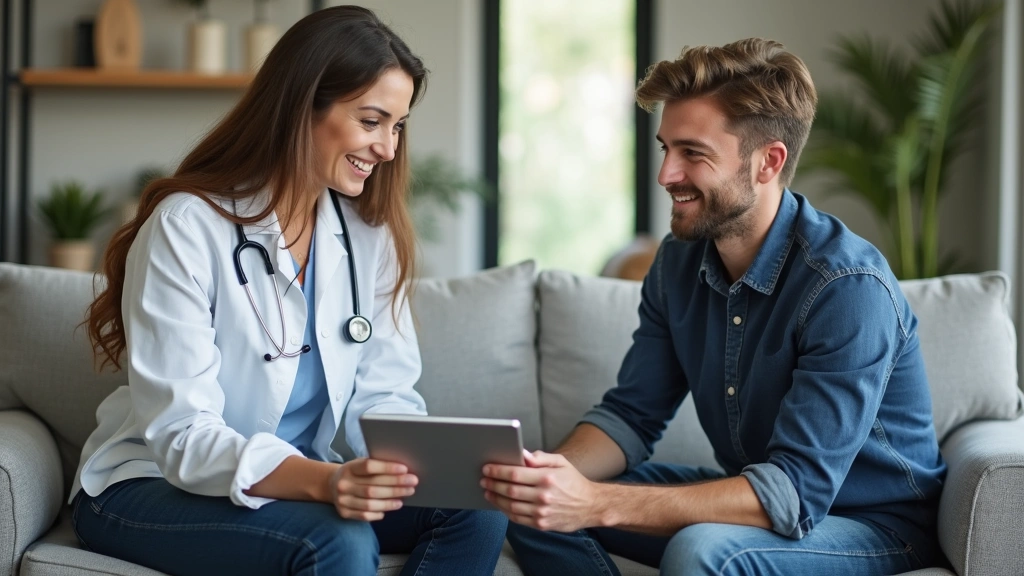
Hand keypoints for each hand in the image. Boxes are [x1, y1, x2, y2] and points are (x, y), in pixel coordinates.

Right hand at [328, 458, 417, 520]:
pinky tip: (391, 507)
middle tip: (413, 483)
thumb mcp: (360, 464)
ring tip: (404, 497)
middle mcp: (343, 484)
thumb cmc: (355, 473)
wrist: (332, 485)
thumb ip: (376, 466)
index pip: (368, 467)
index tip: (405, 469)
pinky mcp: (344, 513)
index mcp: (349, 468)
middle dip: (396, 485)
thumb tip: (403, 471)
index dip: (387, 468)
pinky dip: (379, 512)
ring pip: (370, 503)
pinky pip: (365, 515)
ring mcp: (342, 500)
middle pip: (372, 487)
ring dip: (390, 501)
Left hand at [481, 450, 599, 531]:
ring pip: (510, 506)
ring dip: (496, 498)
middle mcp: (543, 496)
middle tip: (483, 479)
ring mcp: (542, 512)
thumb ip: (540, 458)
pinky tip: (500, 504)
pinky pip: (518, 518)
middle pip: (510, 490)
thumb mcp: (561, 462)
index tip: (487, 468)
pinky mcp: (542, 525)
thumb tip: (521, 454)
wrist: (591, 506)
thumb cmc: (574, 481)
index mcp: (547, 478)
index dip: (498, 471)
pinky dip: (505, 511)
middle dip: (493, 484)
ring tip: (488, 491)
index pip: (515, 473)